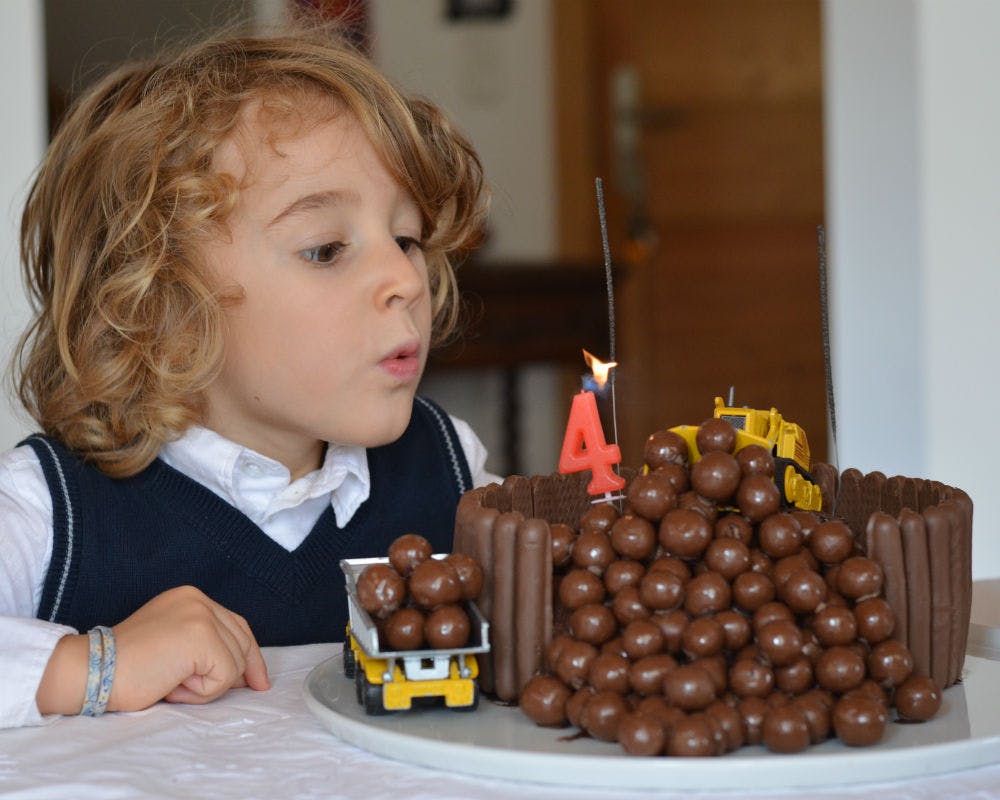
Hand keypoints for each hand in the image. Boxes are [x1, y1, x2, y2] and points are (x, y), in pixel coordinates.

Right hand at [108, 585, 269, 709]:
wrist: (90, 671)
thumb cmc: (127, 668)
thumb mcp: (174, 646)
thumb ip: (206, 648)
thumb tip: (247, 674)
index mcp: (191, 597)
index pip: (236, 625)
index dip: (249, 655)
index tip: (257, 679)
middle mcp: (199, 599)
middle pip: (242, 640)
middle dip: (243, 671)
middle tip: (247, 690)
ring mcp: (201, 615)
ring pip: (235, 663)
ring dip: (208, 685)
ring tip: (172, 684)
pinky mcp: (201, 636)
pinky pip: (225, 676)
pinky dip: (202, 692)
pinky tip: (173, 686)